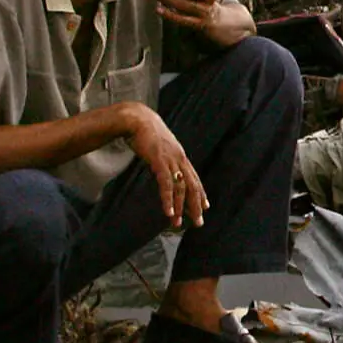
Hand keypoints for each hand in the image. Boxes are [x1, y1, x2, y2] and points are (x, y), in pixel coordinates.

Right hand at [124, 104, 207, 226]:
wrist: (137, 119)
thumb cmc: (146, 133)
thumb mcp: (160, 147)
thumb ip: (164, 158)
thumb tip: (163, 167)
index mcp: (180, 156)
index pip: (194, 179)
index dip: (200, 193)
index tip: (205, 206)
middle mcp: (180, 159)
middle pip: (192, 186)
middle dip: (196, 206)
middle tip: (198, 222)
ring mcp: (171, 160)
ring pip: (180, 188)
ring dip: (179, 208)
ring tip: (178, 223)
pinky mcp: (160, 161)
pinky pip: (166, 184)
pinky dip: (168, 199)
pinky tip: (168, 211)